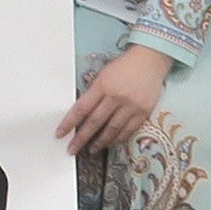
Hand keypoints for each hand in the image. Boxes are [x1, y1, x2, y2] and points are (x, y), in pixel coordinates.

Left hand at [57, 44, 173, 155]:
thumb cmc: (124, 66)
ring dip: (100, 142)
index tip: (60, 133)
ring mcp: (131, 106)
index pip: (81, 108)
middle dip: (81, 138)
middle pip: (95, 122)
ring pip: (112, 130)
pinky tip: (110, 143)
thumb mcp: (103, 74)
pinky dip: (118, 139)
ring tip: (91, 149)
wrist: (150, 60)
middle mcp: (116, 97)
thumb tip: (82, 113)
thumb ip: (94, 93)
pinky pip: (128, 130)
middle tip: (72, 149)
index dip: (69, 123)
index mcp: (103, 85)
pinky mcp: (143, 112)